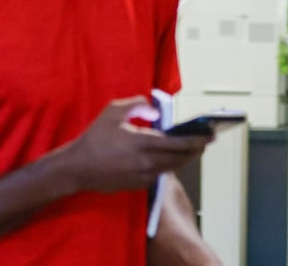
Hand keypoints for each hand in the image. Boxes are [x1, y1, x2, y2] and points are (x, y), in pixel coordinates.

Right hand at [54, 98, 211, 193]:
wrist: (77, 168)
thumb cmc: (95, 138)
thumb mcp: (113, 111)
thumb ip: (138, 104)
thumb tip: (155, 110)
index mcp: (142, 142)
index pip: (178, 143)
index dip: (197, 140)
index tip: (210, 135)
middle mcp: (146, 162)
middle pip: (180, 158)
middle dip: (196, 150)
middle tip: (207, 141)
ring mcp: (142, 175)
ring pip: (172, 167)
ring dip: (185, 159)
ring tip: (194, 149)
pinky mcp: (137, 184)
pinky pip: (160, 173)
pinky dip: (170, 165)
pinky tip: (174, 158)